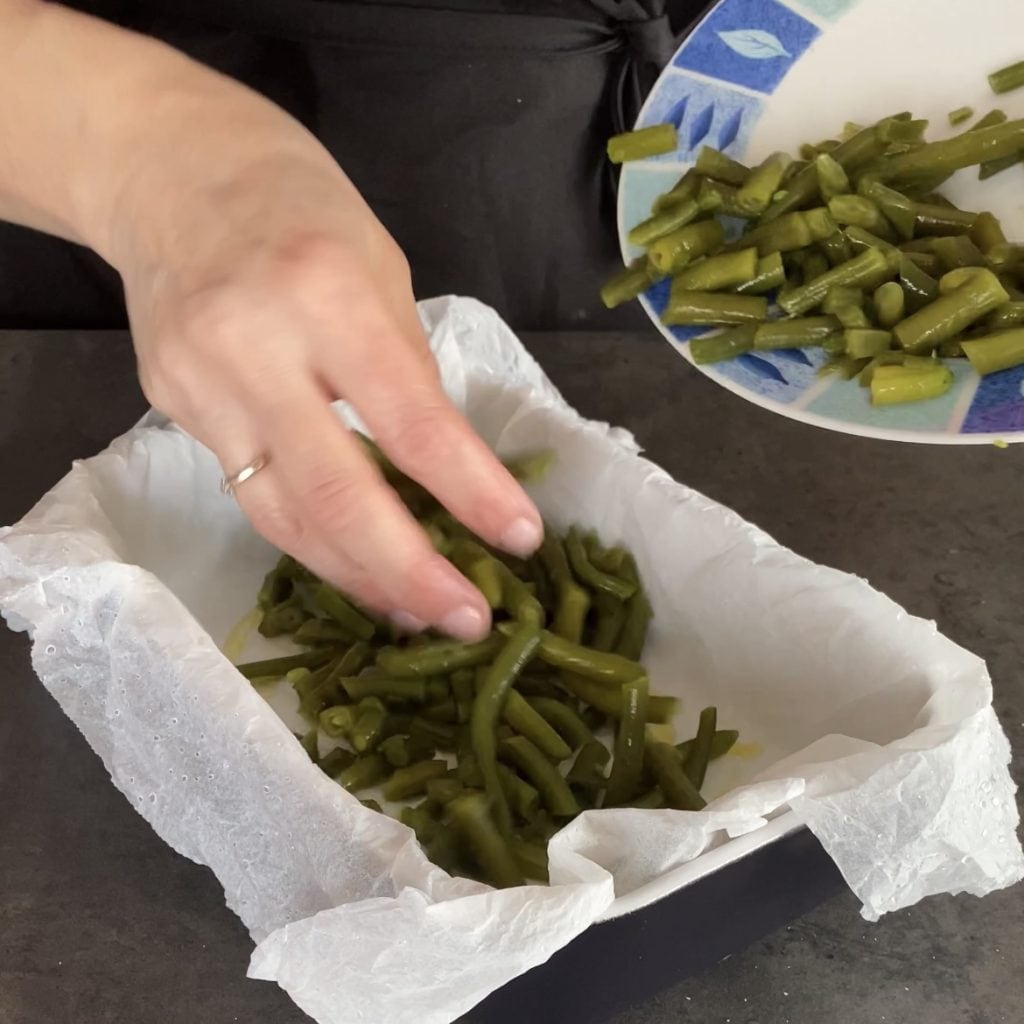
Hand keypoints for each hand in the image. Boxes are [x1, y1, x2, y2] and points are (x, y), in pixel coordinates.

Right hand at [103, 64, 540, 639]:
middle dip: (410, 573)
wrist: (167, 171)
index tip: (521, 539)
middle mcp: (257, 350)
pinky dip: (311, 538)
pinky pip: (253, 494)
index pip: (412, 423)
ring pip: (284, 518)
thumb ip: (406, 369)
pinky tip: (354, 563)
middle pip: (336, 496)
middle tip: (469, 621)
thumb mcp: (380, 266)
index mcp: (328, 297)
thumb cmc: (298, 204)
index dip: (471, 492)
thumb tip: (442, 465)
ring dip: (358, 576)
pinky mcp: (173, 411)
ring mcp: (202, 388)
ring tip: (417, 613)